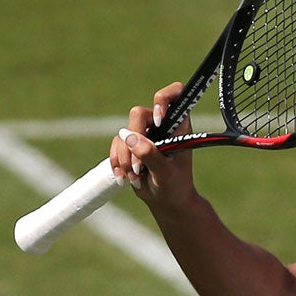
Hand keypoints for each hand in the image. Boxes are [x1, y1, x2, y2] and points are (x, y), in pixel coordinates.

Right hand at [111, 82, 197, 215]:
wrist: (166, 201)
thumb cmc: (174, 186)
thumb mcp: (166, 174)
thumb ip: (151, 155)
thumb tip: (129, 136)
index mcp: (178, 126)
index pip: (176, 94)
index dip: (163, 99)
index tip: (157, 119)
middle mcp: (161, 124)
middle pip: (139, 114)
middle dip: (134, 140)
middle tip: (139, 165)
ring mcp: (144, 133)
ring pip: (124, 132)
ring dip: (126, 157)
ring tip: (136, 177)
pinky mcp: (130, 143)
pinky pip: (116, 144)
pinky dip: (118, 161)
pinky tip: (125, 177)